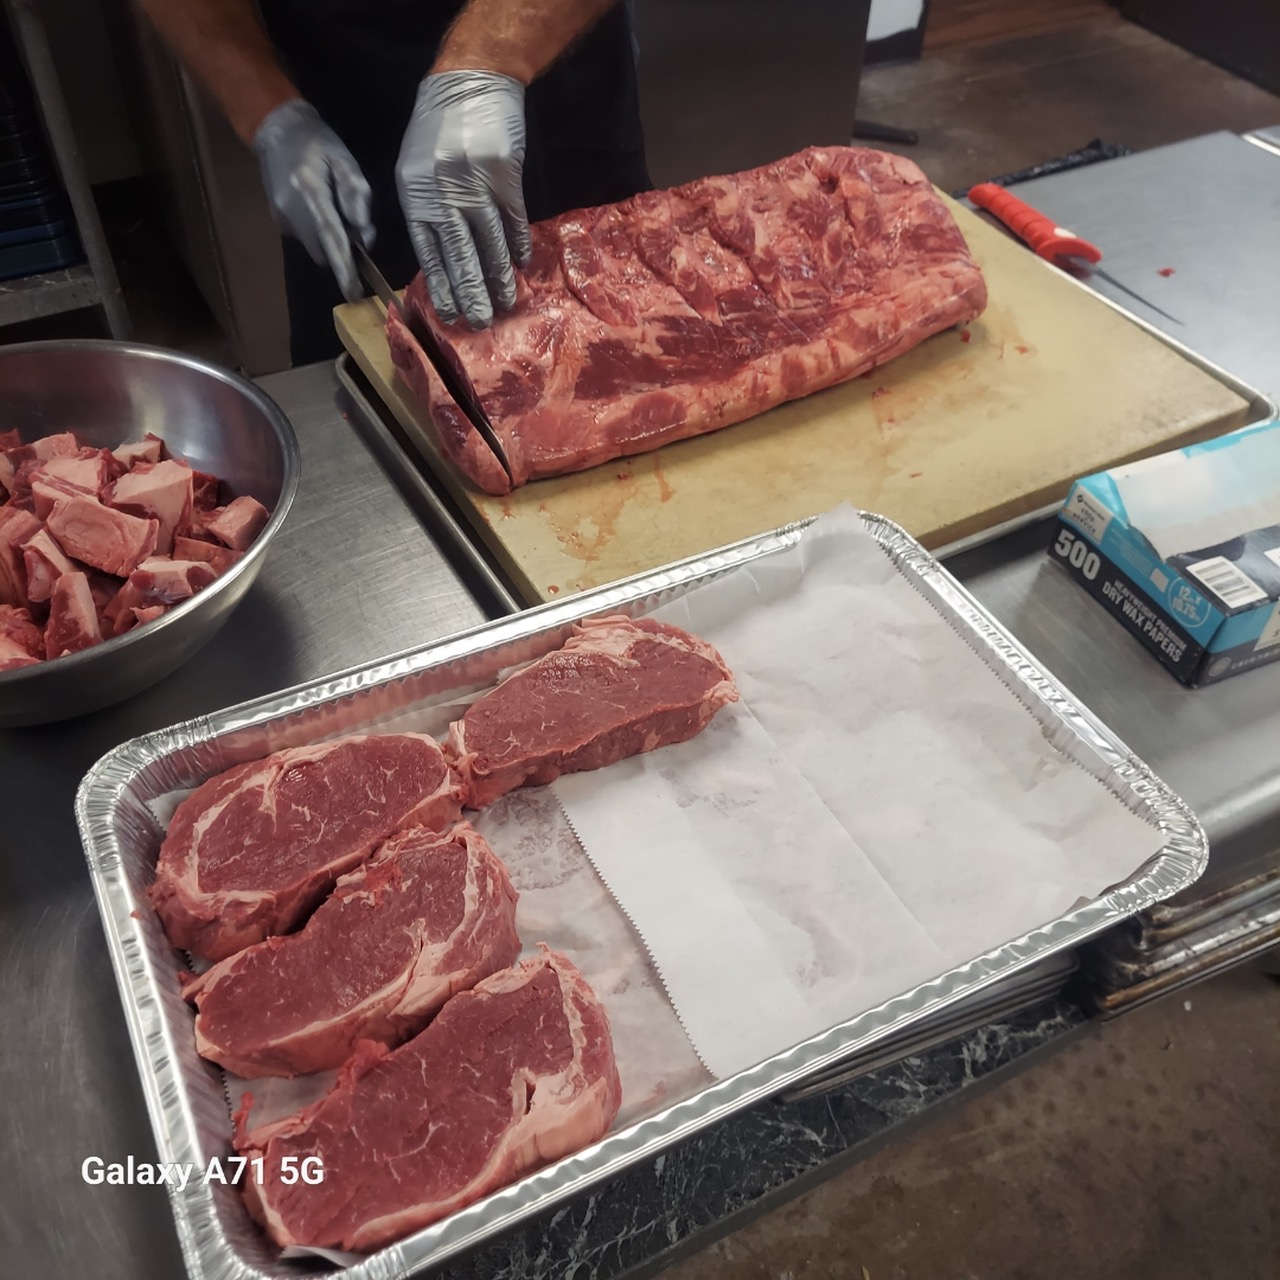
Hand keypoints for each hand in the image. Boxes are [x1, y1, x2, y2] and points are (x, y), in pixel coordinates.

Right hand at [253, 100, 373, 301]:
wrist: (276, 130)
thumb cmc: (317, 142)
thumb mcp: (344, 159)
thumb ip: (356, 193)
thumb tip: (362, 230)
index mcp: (310, 192)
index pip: (331, 238)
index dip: (343, 268)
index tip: (354, 292)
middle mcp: (292, 211)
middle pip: (324, 251)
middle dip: (341, 252)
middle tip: (356, 231)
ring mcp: (281, 218)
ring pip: (314, 248)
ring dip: (330, 242)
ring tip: (335, 214)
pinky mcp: (278, 220)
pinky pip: (305, 238)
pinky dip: (317, 233)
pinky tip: (319, 209)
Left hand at [396, 71, 532, 328]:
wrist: (469, 81)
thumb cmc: (438, 128)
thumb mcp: (417, 168)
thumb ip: (428, 209)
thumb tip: (443, 259)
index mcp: (416, 194)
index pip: (429, 252)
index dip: (441, 286)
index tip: (451, 314)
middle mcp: (443, 192)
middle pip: (460, 255)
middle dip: (472, 293)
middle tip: (481, 323)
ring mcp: (475, 183)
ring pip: (489, 242)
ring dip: (499, 277)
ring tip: (506, 303)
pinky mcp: (505, 174)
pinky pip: (513, 218)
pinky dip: (517, 243)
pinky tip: (521, 265)